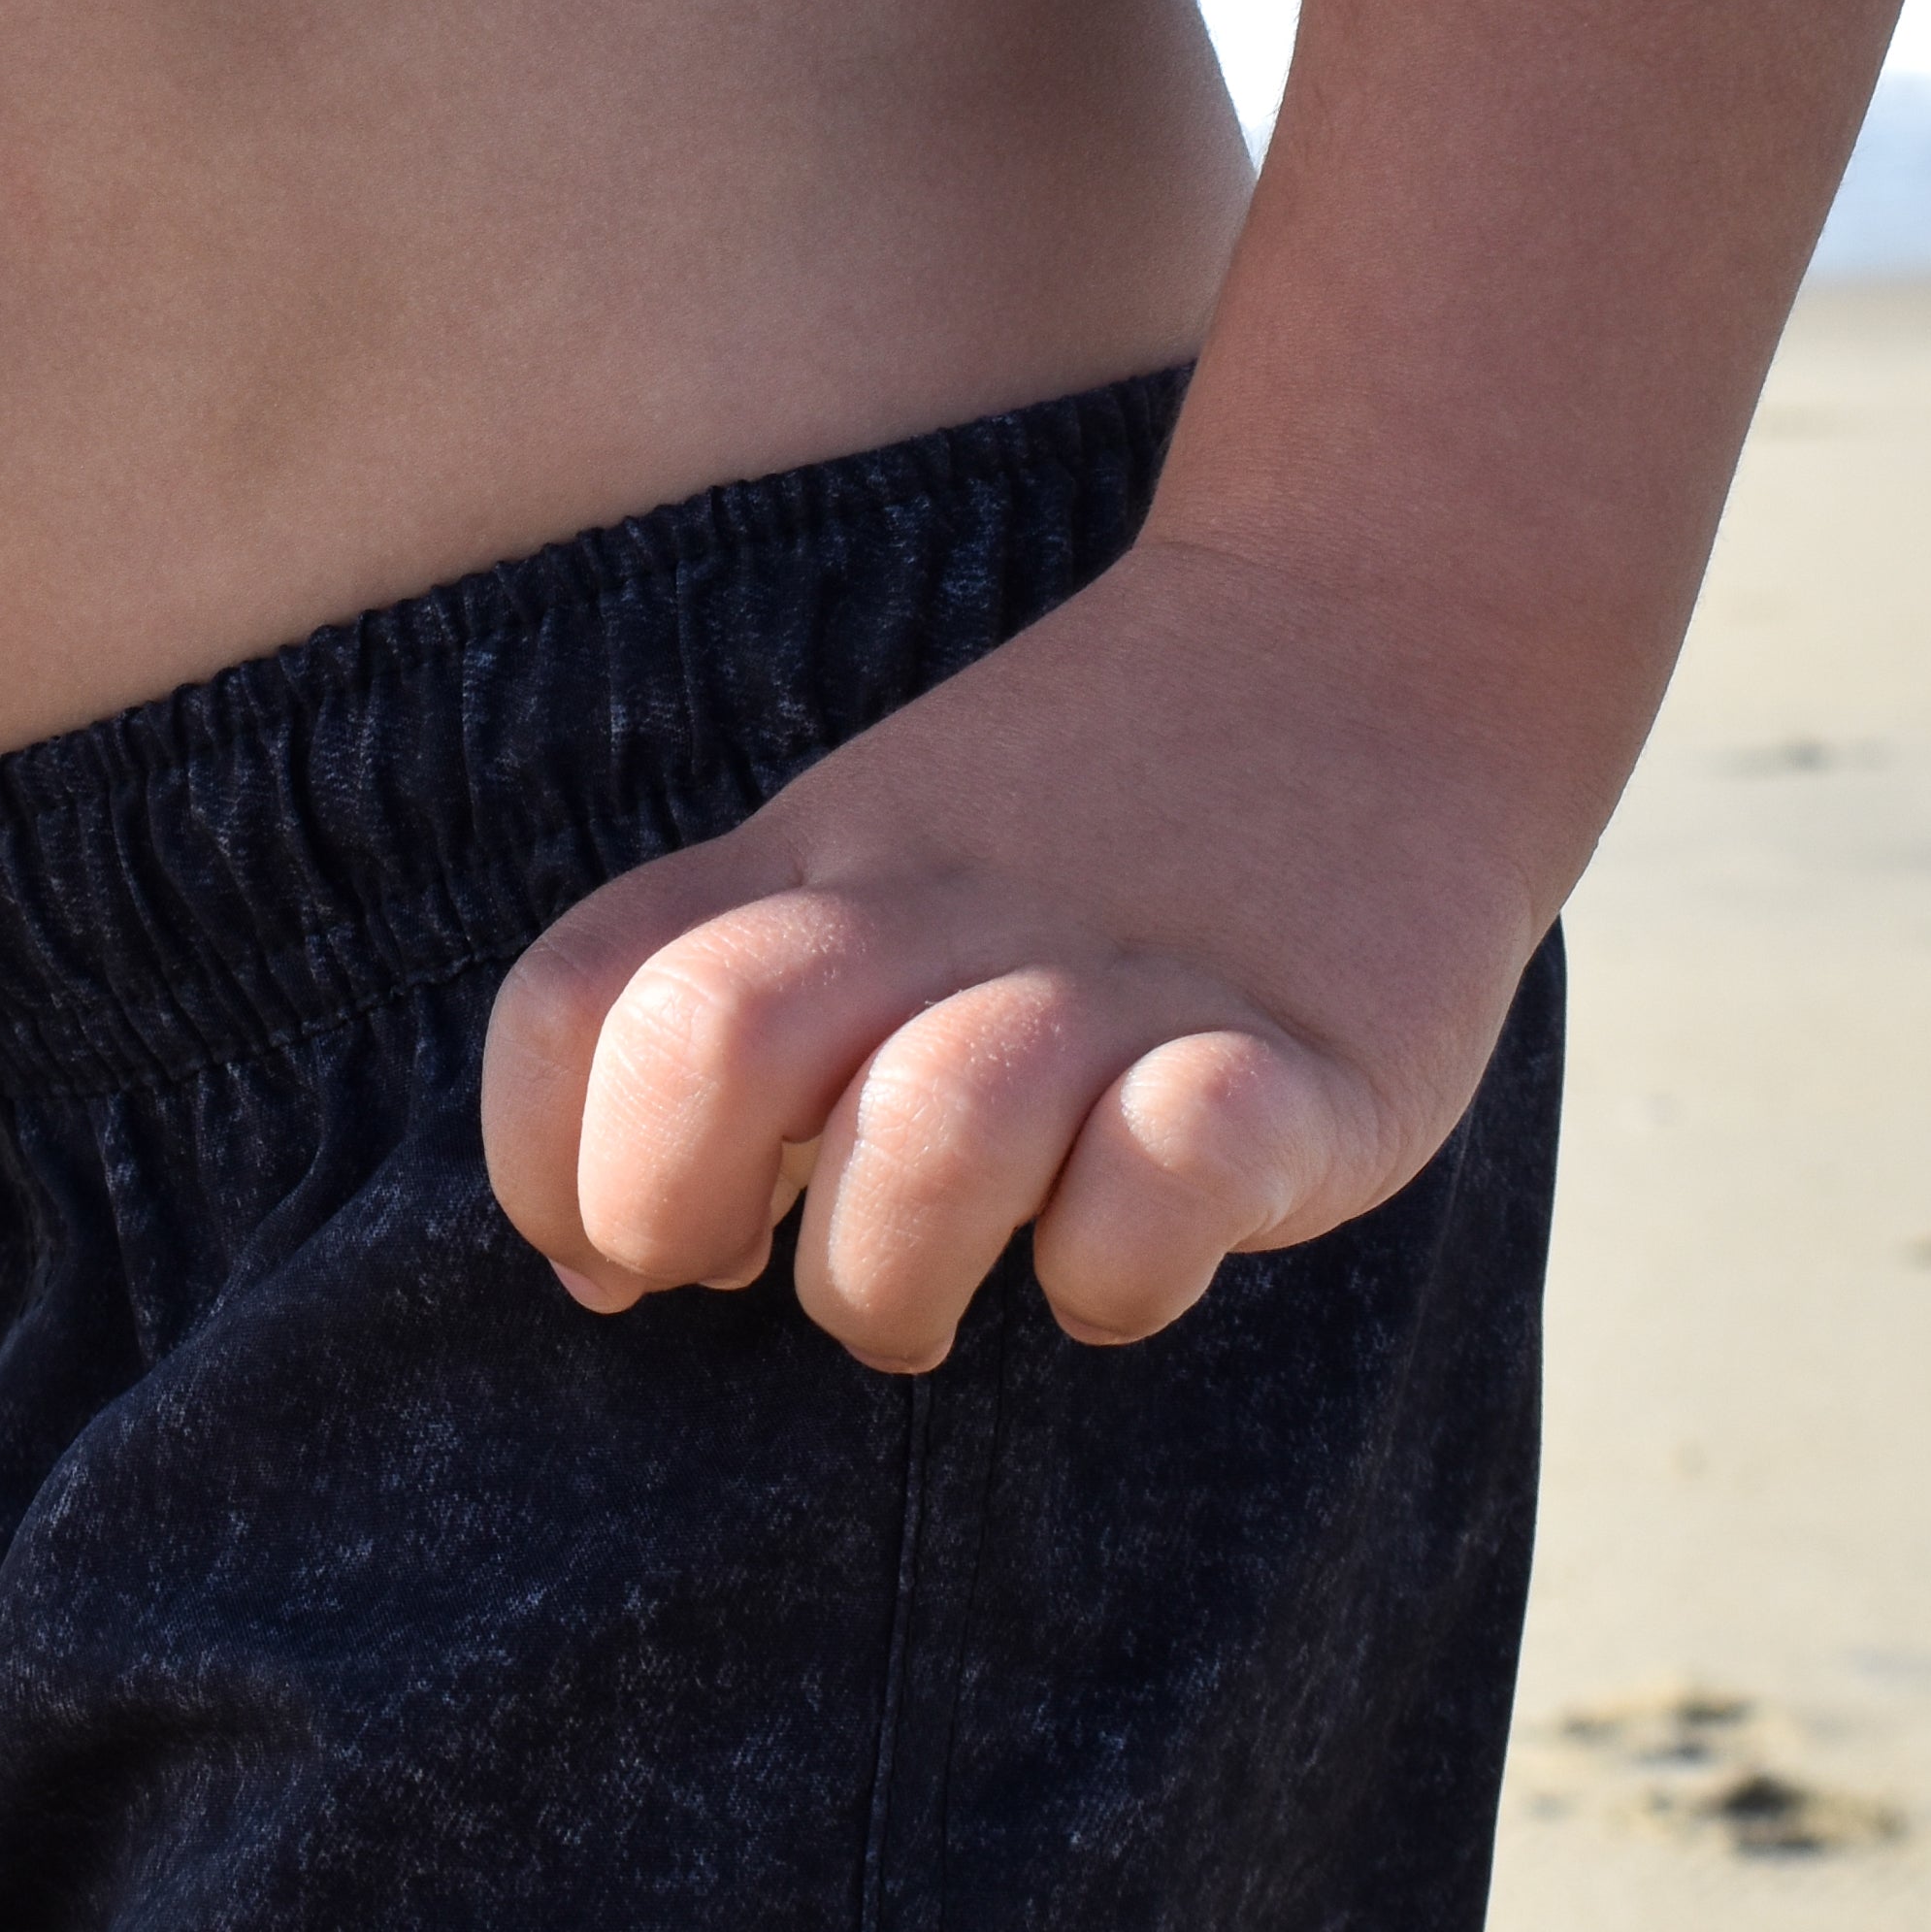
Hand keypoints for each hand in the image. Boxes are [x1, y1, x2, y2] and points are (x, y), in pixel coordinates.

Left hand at [479, 530, 1554, 1364]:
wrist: (1387, 633)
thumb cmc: (1105, 819)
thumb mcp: (880, 859)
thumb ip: (734, 1017)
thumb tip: (598, 1263)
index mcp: (819, 863)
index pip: (577, 999)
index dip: (544, 1162)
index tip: (622, 1251)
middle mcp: (945, 908)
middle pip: (715, 1040)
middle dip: (674, 1213)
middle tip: (753, 1269)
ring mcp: (1127, 977)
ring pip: (932, 1126)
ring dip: (891, 1274)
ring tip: (938, 1299)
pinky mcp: (1305, 1061)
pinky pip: (1171, 1174)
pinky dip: (1122, 1264)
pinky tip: (1131, 1253)